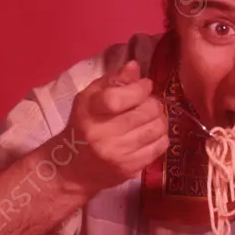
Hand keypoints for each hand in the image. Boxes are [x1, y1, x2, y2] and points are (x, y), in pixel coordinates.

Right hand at [61, 60, 168, 195]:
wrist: (73, 167)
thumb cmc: (83, 125)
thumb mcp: (90, 98)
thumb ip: (113, 80)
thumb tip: (135, 66)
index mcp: (89, 113)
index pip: (118, 98)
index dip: (139, 88)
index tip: (145, 85)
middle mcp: (102, 135)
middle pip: (146, 111)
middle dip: (153, 102)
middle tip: (147, 103)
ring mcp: (118, 154)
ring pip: (157, 128)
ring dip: (159, 118)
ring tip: (150, 117)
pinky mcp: (130, 169)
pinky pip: (160, 146)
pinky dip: (161, 136)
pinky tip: (150, 133)